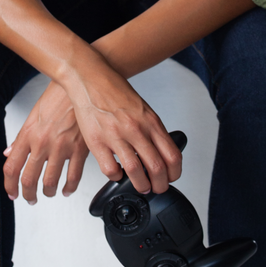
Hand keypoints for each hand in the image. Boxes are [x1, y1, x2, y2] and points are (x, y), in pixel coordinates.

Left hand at [3, 79, 88, 203]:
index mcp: (28, 134)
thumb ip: (21, 138)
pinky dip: (69, 188)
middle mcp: (42, 143)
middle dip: (28, 194)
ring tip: (49, 192)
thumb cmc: (57, 96)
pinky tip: (67, 189)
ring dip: (48, 192)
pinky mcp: (80, 149)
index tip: (13, 193)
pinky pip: (73, 177)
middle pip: (28, 179)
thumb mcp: (33, 115)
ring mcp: (61, 147)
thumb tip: (9, 153)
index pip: (12, 167)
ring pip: (50, 182)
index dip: (10, 185)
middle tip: (30, 198)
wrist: (78, 84)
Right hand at [65, 60, 182, 195]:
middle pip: (157, 168)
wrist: (90, 78)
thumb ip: (151, 129)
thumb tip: (159, 152)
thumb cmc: (115, 92)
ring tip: (141, 186)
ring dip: (141, 185)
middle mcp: (136, 129)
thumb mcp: (142, 109)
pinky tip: (117, 173)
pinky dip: (116, 177)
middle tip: (157, 188)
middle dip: (160, 185)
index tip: (171, 177)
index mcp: (150, 122)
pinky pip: (110, 169)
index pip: (172, 155)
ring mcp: (116, 136)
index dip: (174, 172)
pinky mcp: (97, 142)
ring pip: (135, 172)